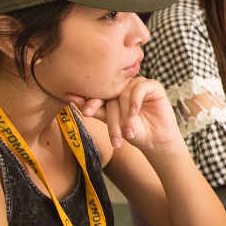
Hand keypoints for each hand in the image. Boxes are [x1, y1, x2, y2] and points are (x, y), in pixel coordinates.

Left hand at [66, 75, 181, 152]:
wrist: (155, 141)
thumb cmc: (134, 132)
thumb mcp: (111, 122)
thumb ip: (94, 109)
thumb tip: (69, 96)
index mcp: (113, 93)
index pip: (99, 93)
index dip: (91, 102)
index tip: (85, 113)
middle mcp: (124, 87)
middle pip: (111, 95)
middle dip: (110, 115)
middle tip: (108, 129)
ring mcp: (138, 85)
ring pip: (125, 94)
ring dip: (125, 114)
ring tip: (128, 132)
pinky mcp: (153, 86)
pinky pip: (140, 88)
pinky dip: (136, 100)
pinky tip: (135, 112)